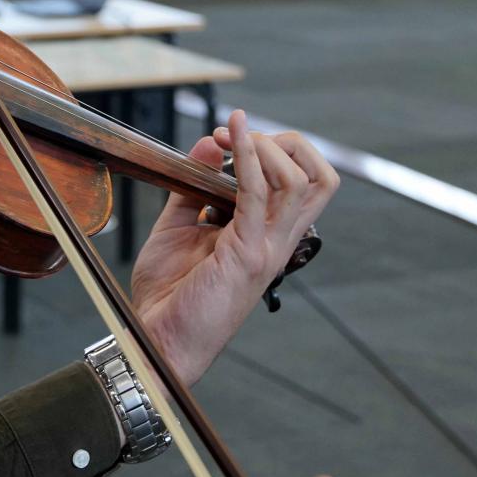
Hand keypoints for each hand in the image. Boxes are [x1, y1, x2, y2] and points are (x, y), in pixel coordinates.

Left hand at [129, 109, 336, 385]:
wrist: (157, 341)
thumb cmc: (168, 295)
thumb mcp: (178, 227)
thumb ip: (194, 185)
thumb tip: (209, 143)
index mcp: (267, 236)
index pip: (304, 182)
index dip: (276, 148)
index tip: (227, 135)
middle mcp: (276, 241)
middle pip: (319, 179)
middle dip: (287, 142)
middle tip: (239, 134)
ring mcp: (266, 248)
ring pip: (301, 182)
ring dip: (268, 146)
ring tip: (234, 135)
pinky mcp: (245, 254)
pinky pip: (257, 196)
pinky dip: (248, 159)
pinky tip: (231, 139)